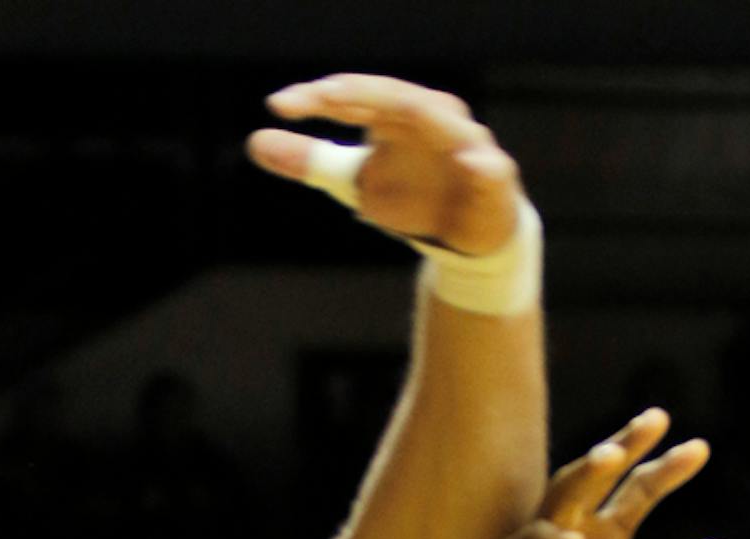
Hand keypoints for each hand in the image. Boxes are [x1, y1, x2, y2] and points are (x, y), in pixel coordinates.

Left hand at [247, 74, 522, 255]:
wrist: (465, 233)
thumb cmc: (410, 194)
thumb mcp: (352, 180)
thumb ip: (309, 161)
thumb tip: (255, 142)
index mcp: (395, 110)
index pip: (352, 95)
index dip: (317, 97)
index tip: (279, 105)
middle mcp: (432, 116)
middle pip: (394, 97)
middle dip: (359, 94)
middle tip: (323, 95)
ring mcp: (466, 145)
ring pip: (445, 122)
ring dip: (421, 115)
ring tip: (387, 116)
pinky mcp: (494, 179)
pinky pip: (491, 167)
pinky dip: (482, 164)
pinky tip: (471, 163)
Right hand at [459, 411, 729, 538]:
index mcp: (605, 538)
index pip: (638, 491)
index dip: (665, 469)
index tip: (700, 449)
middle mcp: (573, 533)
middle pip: (598, 477)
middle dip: (625, 446)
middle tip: (656, 419)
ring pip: (559, 499)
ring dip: (583, 476)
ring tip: (611, 455)